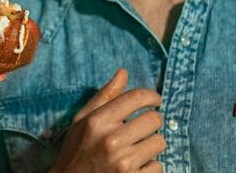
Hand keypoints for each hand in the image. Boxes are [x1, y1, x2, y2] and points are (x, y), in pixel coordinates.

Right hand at [49, 68, 165, 172]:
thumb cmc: (76, 151)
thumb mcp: (82, 121)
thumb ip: (104, 96)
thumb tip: (123, 72)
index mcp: (98, 122)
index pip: (136, 98)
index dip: (151, 96)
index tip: (155, 100)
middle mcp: (111, 140)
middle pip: (154, 119)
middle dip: (151, 122)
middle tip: (143, 128)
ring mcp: (123, 162)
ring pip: (159, 142)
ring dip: (151, 144)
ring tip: (136, 148)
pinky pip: (158, 166)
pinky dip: (150, 166)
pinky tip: (136, 166)